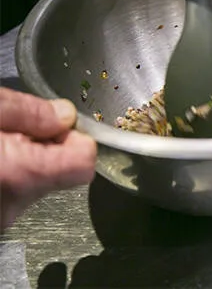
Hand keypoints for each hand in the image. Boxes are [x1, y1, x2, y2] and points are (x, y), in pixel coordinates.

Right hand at [0, 87, 96, 231]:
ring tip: (0, 142)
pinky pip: (16, 193)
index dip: (78, 138)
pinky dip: (10, 173)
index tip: (59, 123)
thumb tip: (66, 115)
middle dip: (46, 145)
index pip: (85, 162)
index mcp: (20, 174)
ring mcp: (1, 217)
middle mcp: (13, 205)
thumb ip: (29, 112)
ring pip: (38, 181)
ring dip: (25, 159)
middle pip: (61, 171)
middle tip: (14, 128)